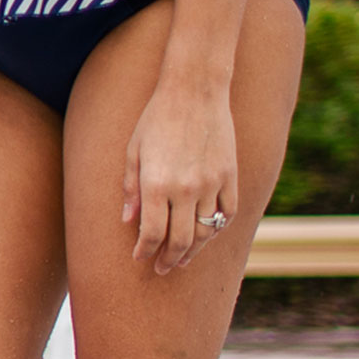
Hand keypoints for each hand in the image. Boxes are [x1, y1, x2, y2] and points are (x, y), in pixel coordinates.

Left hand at [122, 80, 238, 275]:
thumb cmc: (156, 118)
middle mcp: (184, 189)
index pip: (151, 233)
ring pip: (206, 232)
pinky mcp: (230, 175)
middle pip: (180, 240)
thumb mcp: (133, 151)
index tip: (139, 258)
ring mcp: (211, 183)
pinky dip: (218, 229)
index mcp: (156, 184)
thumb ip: (131, 188)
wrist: (195, 90)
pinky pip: (227, 213)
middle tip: (162, 268)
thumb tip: (128, 221)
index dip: (144, 251)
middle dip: (169, 259)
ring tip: (183, 258)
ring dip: (193, 250)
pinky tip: (207, 235)